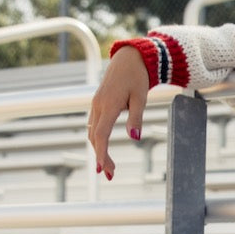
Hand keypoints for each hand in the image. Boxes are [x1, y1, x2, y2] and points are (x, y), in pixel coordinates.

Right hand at [86, 45, 149, 180]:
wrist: (129, 59)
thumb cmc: (138, 77)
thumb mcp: (141, 98)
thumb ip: (136, 118)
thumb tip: (135, 139)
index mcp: (108, 105)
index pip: (101, 134)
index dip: (101, 153)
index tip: (101, 169)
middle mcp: (98, 105)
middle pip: (95, 137)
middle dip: (101, 156)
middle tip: (110, 175)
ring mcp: (96, 104)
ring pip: (93, 132)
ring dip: (99, 150)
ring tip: (110, 167)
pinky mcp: (97, 104)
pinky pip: (94, 125)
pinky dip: (98, 140)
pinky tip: (104, 149)